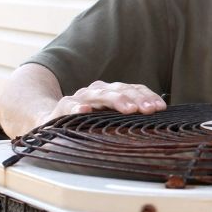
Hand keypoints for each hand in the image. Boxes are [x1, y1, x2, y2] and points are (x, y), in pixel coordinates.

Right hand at [44, 81, 167, 122]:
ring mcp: (81, 98)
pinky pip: (71, 106)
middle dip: (136, 98)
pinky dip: (78, 108)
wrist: (52, 121)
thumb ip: (130, 116)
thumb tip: (157, 121)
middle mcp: (98, 91)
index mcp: (112, 91)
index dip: (147, 96)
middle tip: (148, 110)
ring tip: (128, 109)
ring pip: (100, 95)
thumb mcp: (110, 117)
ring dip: (116, 100)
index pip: (134, 89)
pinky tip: (85, 110)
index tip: (160, 107)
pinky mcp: (63, 107)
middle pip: (120, 90)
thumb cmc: (88, 121)